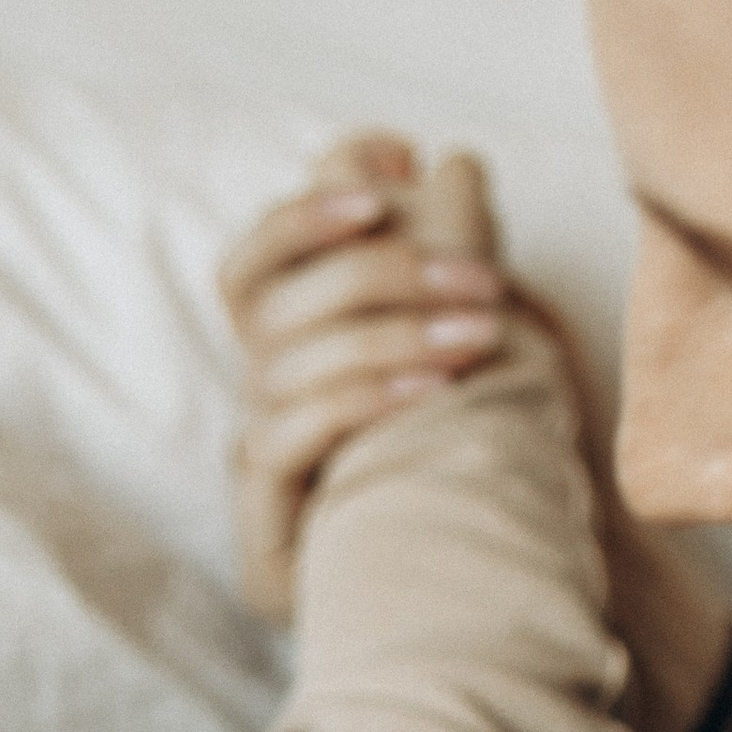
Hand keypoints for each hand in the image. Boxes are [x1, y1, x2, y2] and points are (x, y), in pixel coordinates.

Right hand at [217, 135, 511, 619]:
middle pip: (271, 304)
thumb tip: (421, 152)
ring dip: (388, 336)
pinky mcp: (266, 520)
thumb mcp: (450, 328)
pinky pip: (283, 439)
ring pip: (283, 366)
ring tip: (478, 337)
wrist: (466, 579)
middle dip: (382, 276)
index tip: (381, 192)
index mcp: (290, 346)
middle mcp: (260, 397)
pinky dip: (359, 402)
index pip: (250, 263)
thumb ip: (428, 234)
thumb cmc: (457, 444)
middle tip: (481, 279)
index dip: (301, 219)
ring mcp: (259, 459)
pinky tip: (435, 395)